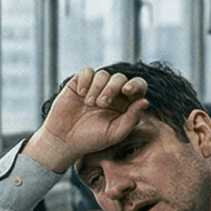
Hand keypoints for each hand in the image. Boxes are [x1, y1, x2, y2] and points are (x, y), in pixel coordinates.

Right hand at [27, 68, 150, 173]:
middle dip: (112, 88)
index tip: (127, 91)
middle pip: (120, 78)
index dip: (136, 84)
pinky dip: (86, 80)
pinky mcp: (80, 83)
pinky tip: (81, 93)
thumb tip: (145, 101)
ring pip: (103, 74)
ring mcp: (96, 87)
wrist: (64, 140)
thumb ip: (132, 118)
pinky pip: (87, 71)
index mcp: (125, 104)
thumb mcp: (115, 133)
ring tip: (89, 104)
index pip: (138, 86)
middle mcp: (113, 93)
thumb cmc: (92, 139)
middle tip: (102, 104)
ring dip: (97, 88)